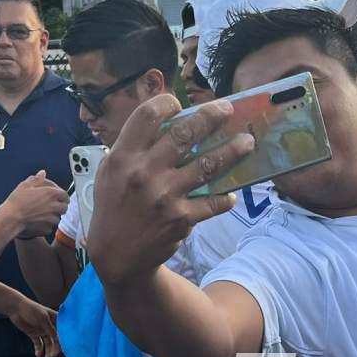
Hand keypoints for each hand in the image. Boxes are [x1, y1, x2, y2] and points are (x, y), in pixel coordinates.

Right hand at [2, 171, 69, 239]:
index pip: (65, 194)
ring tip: (46, 212)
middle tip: (53, 204)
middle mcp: (54, 205)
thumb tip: (42, 173)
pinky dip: (49, 223)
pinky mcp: (48, 226)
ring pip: (59, 216)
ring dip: (55, 214)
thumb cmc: (17, 201)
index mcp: (51, 193)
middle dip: (61, 205)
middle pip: (65, 206)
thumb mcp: (25, 185)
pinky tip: (42, 220)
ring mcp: (52, 217)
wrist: (12, 217)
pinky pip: (53, 225)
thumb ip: (37, 179)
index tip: (56, 195)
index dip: (61, 194)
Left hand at [7, 294, 60, 356]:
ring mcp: (42, 330)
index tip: (66, 349)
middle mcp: (50, 326)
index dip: (64, 340)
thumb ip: (51, 329)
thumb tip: (58, 338)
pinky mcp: (34, 334)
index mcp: (55, 319)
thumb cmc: (31, 310)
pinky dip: (39, 350)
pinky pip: (38, 344)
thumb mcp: (43, 319)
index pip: (62, 331)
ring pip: (48, 343)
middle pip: (56, 339)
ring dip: (48, 350)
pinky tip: (38, 355)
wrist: (16, 309)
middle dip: (55, 348)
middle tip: (53, 355)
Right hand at [86, 94, 254, 284]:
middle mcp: (144, 173)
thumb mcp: (109, 171)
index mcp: (123, 157)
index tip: (178, 102)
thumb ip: (131, 147)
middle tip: (227, 109)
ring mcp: (166, 196)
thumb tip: (162, 121)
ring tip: (247, 142)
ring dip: (232, 150)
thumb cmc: (113, 206)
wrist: (116, 254)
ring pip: (207, 164)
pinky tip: (230, 192)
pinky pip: (212, 202)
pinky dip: (224, 197)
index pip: (147, 116)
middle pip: (184, 133)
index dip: (166, 103)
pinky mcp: (182, 218)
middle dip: (211, 116)